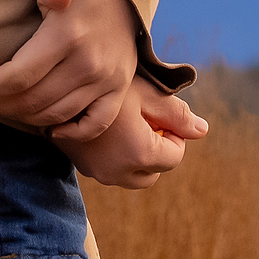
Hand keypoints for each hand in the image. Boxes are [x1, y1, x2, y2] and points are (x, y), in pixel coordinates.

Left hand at [0, 0, 139, 140]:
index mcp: (68, 35)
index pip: (19, 75)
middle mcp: (88, 63)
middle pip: (33, 100)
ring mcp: (106, 80)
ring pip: (56, 114)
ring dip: (24, 118)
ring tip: (3, 108)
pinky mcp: (119, 89)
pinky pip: (95, 124)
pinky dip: (71, 133)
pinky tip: (50, 129)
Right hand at [54, 79, 208, 189]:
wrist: (55, 86)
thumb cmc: (106, 83)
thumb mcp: (146, 92)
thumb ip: (177, 114)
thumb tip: (203, 131)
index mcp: (139, 154)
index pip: (175, 157)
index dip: (174, 135)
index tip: (160, 114)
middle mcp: (118, 172)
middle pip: (153, 172)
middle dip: (157, 151)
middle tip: (146, 120)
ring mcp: (98, 174)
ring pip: (132, 175)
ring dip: (137, 157)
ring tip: (128, 124)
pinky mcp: (83, 169)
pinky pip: (112, 170)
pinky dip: (118, 157)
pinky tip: (109, 130)